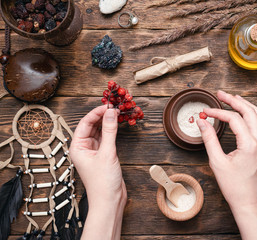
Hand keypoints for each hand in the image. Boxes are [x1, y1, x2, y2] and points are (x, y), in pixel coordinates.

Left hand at [70, 105, 126, 239]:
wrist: (109, 201)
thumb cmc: (103, 182)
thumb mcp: (107, 153)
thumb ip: (109, 131)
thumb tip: (111, 112)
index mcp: (77, 147)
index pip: (85, 123)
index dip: (96, 112)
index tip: (108, 105)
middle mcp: (83, 148)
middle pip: (92, 126)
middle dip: (102, 116)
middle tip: (115, 107)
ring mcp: (93, 152)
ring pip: (99, 131)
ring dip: (108, 122)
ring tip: (117, 113)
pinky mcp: (103, 155)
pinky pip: (106, 138)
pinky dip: (112, 131)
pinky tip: (118, 124)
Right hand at [196, 90, 256, 239]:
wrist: (249, 201)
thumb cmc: (234, 186)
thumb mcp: (217, 162)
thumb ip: (209, 139)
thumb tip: (202, 122)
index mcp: (250, 144)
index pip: (234, 118)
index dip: (218, 112)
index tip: (206, 112)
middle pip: (249, 111)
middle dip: (234, 100)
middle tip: (220, 93)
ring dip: (246, 104)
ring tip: (233, 98)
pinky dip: (253, 114)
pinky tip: (244, 112)